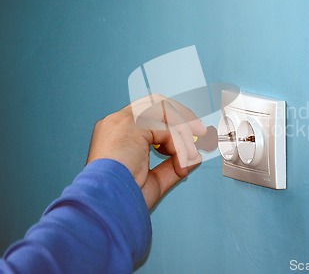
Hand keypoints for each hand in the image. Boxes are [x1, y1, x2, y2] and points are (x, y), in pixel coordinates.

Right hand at [86, 94, 206, 209]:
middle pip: (157, 102)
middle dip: (183, 116)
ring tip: (190, 155)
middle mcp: (117, 122)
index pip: (149, 112)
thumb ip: (172, 166)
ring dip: (183, 132)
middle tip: (200, 132)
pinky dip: (179, 145)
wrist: (107, 206)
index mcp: (117, 133)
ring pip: (164, 110)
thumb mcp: (153, 181)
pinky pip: (166, 128)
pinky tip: (179, 163)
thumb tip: (193, 159)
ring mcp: (122, 121)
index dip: (174, 121)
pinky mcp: (131, 125)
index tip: (191, 136)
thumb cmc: (120, 199)